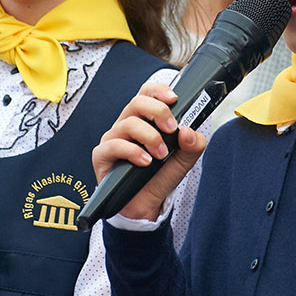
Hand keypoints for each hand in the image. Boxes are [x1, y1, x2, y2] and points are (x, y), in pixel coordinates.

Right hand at [91, 81, 207, 222]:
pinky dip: (133, 152)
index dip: (159, 90)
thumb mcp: (184, 160)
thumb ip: (193, 145)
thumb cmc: (160, 176)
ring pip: (128, 123)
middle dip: (158, 112)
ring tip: (161, 155)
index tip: (174, 99)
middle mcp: (127, 125)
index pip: (146, 93)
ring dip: (150, 137)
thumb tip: (188, 131)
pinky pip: (114, 145)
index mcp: (145, 120)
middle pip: (137, 102)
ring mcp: (113, 139)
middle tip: (172, 129)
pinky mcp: (102, 156)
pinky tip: (145, 162)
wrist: (147, 205)